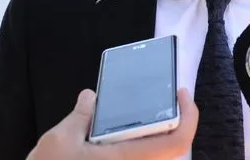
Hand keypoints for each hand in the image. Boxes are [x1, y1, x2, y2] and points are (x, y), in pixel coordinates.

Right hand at [27, 87, 197, 159]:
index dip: (190, 117)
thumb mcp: (60, 140)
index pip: (177, 142)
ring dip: (152, 138)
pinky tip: (114, 138)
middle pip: (170, 150)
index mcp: (128, 159)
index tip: (181, 95)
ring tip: (135, 117)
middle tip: (159, 101)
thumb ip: (80, 116)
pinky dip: (134, 148)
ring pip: (154, 158)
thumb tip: (90, 97)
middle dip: (170, 123)